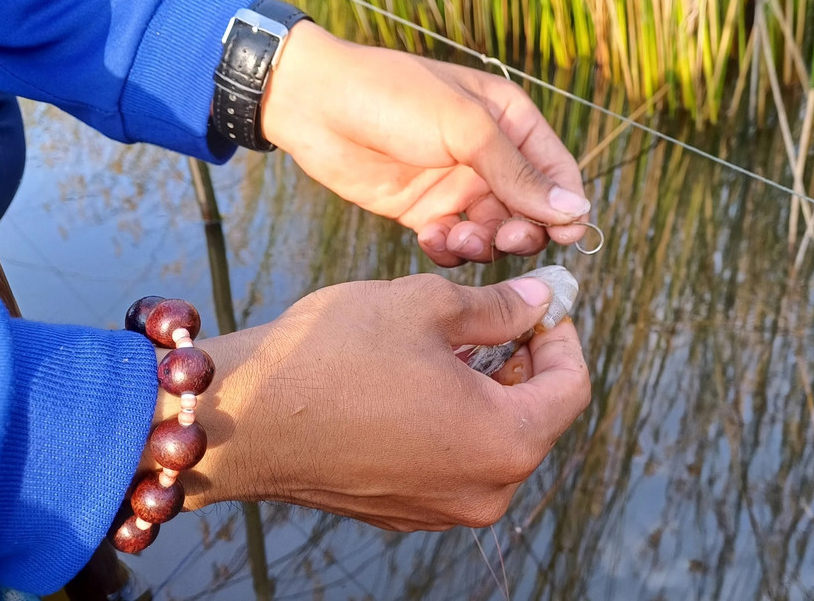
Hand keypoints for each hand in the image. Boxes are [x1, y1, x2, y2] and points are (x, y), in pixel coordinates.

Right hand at [149, 273, 590, 529]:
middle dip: (526, 363)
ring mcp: (442, 509)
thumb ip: (499, 306)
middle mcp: (483, 491)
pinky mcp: (403, 511)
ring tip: (454, 343)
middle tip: (503, 316)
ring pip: (493, 441)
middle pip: (536, 419)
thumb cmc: (333, 356)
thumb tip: (538, 301)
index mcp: (503, 442)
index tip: (544, 305)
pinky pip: (453, 462)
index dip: (563, 337)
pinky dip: (453, 421)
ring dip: (488, 391)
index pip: (571, 388)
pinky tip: (419, 381)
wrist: (242, 418)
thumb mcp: (427, 306)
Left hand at [261, 22, 588, 265]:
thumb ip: (518, 173)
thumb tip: (575, 212)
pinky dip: (449, 249)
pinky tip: (429, 236)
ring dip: (484, 244)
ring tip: (456, 235)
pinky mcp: (424, 212)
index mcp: (509, 120)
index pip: (557, 173)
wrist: (316, 106)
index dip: (566, 208)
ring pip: (494, 234)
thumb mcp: (464, 128)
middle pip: (531, 211)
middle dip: (524, 231)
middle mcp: (489, 156)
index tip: (567, 237)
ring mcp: (456, 186)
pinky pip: (454, 244)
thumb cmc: (392, 97)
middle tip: (505, 237)